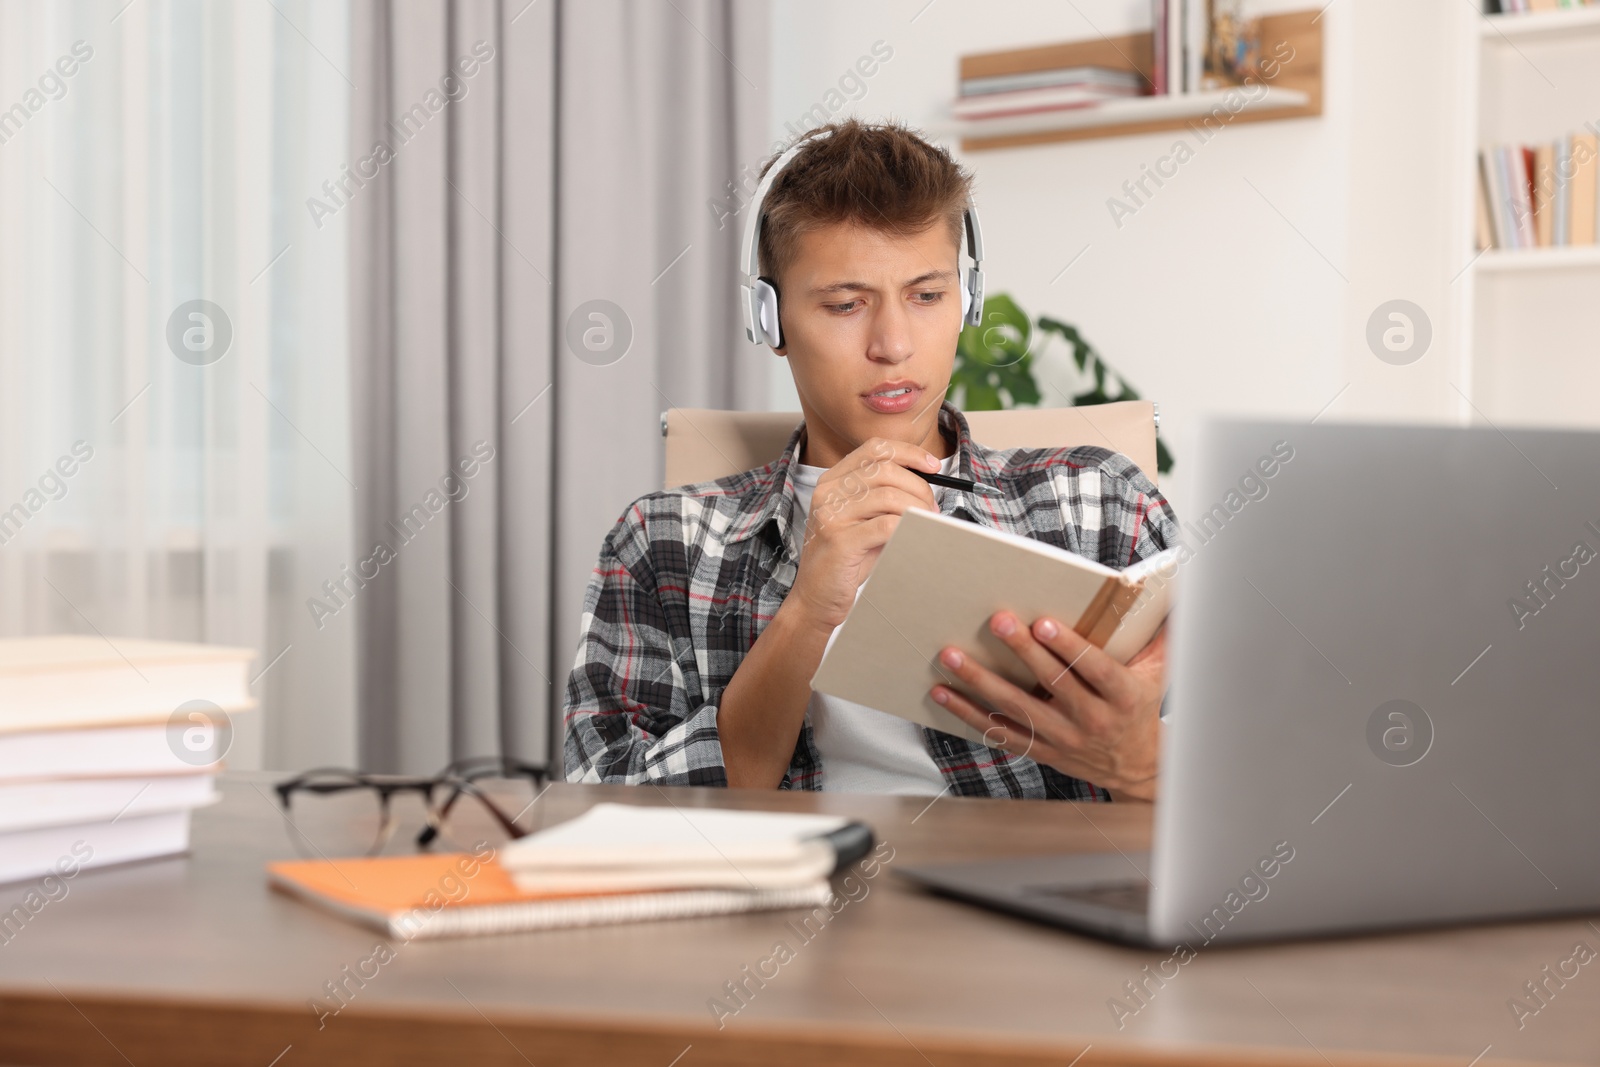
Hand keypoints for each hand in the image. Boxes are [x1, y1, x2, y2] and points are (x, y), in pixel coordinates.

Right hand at [784, 437, 939, 633]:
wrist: (815, 598)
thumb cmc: (845, 560)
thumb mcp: (862, 519)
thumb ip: (884, 497)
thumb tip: (927, 485)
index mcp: (832, 481)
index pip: (875, 449)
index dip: (909, 453)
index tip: (933, 466)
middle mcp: (827, 492)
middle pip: (886, 470)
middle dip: (919, 487)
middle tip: (931, 507)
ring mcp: (830, 515)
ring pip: (889, 496)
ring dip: (917, 509)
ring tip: (925, 523)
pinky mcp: (839, 541)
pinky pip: (886, 525)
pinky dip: (907, 528)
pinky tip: (912, 536)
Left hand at [930, 615, 1166, 800]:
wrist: (1137, 767)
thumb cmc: (1142, 706)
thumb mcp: (1161, 671)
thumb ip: (1163, 632)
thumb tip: (1178, 589)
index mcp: (1122, 696)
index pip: (1093, 669)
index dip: (1068, 647)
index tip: (1044, 622)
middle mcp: (1091, 721)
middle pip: (1052, 685)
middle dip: (1022, 652)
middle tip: (997, 621)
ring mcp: (1062, 739)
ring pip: (1017, 710)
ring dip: (980, 682)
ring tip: (951, 657)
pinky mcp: (1040, 751)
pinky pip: (999, 733)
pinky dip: (968, 714)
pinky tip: (943, 693)